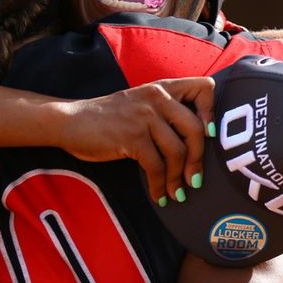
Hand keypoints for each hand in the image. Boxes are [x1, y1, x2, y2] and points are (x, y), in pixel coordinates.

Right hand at [57, 77, 214, 204]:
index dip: (212, 111)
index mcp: (162, 88)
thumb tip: (195, 145)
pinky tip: (158, 195)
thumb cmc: (107, 118)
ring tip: (176, 193)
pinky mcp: (131, 136)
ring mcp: (144, 116)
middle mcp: (157, 98)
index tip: (207, 134)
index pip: (205, 86)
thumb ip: (165, 113)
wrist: (71, 121)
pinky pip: (156, 166)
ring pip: (177, 151)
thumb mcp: (139, 104)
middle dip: (198, 160)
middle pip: (196, 129)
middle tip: (195, 180)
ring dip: (178, 178)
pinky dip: (159, 185)